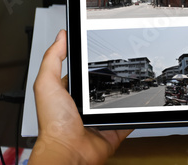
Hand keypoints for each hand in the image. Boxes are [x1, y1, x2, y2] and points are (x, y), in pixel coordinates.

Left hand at [29, 30, 131, 164]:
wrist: (69, 151)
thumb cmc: (54, 124)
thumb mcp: (47, 83)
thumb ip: (53, 59)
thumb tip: (60, 36)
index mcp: (68, 94)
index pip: (80, 73)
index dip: (88, 62)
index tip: (99, 51)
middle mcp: (83, 106)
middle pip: (102, 85)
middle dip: (111, 77)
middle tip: (121, 65)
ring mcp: (99, 118)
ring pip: (117, 101)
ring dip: (124, 93)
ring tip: (132, 81)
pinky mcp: (114, 128)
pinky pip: (129, 119)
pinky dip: (136, 113)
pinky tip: (140, 103)